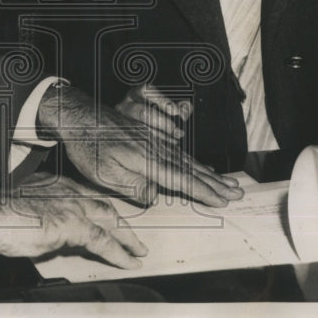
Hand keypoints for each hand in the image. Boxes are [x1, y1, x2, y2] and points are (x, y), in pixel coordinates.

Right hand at [0, 175, 146, 268]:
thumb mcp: (26, 210)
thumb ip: (46, 219)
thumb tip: (55, 237)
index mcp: (56, 184)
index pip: (87, 197)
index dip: (101, 209)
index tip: (109, 218)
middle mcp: (68, 190)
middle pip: (104, 205)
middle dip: (121, 221)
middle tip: (133, 236)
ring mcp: (72, 205)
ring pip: (110, 220)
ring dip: (127, 237)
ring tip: (138, 250)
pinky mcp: (72, 224)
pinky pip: (103, 241)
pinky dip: (119, 253)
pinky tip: (129, 262)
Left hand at [36, 83, 242, 207]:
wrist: (79, 116)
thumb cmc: (88, 147)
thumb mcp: (105, 175)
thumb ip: (134, 188)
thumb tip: (155, 197)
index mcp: (147, 161)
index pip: (182, 180)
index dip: (204, 192)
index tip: (223, 201)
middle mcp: (156, 149)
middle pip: (191, 169)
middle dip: (216, 183)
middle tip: (238, 192)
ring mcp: (154, 141)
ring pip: (186, 160)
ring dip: (209, 173)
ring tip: (227, 182)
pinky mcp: (149, 136)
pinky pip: (177, 151)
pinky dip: (192, 161)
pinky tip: (200, 166)